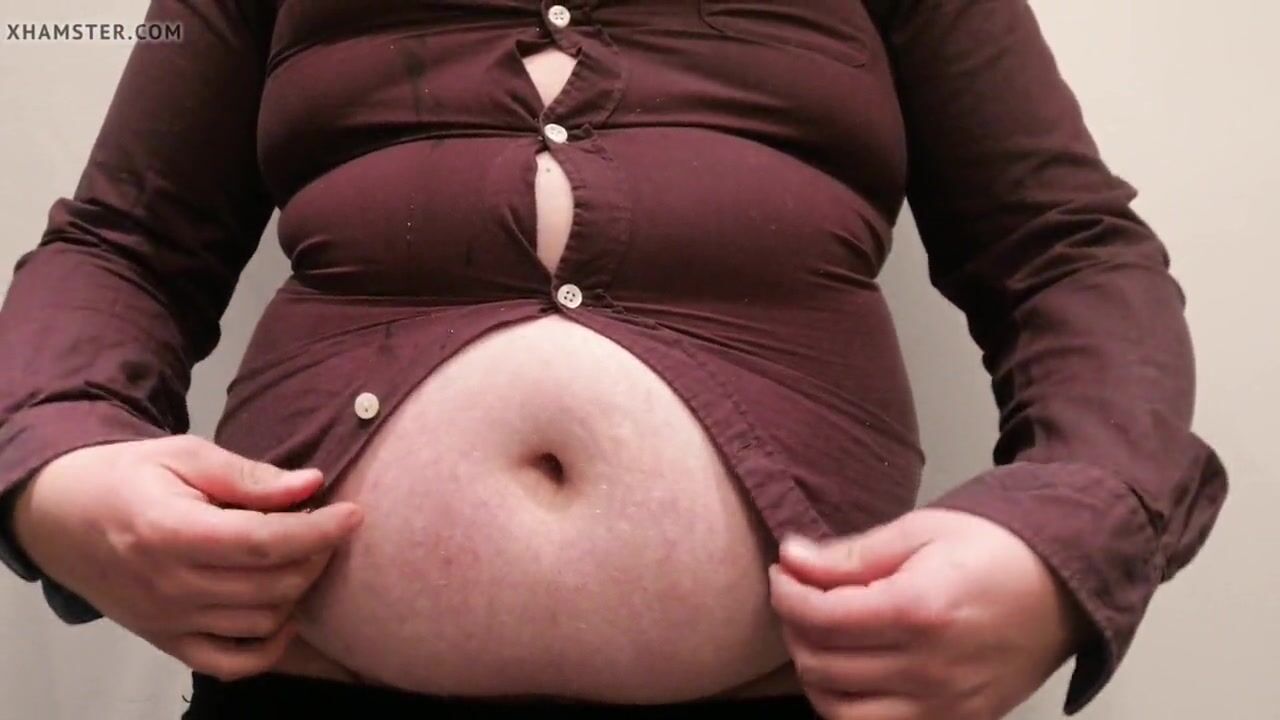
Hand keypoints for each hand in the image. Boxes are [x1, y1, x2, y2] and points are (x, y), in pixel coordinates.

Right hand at [12, 434, 362, 679]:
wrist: (62, 515)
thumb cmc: (128, 477)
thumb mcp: (185, 455)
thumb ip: (249, 475)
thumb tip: (311, 485)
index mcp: (171, 532)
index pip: (264, 542)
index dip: (319, 531)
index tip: (354, 513)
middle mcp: (170, 584)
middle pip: (271, 585)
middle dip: (315, 556)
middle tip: (325, 527)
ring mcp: (168, 620)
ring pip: (263, 623)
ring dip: (297, 593)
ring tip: (302, 557)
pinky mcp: (167, 641)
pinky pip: (232, 663)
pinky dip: (269, 646)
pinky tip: (284, 612)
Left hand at [770, 508, 1087, 719]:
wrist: (1063, 586)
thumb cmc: (994, 550)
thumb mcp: (919, 532)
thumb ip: (850, 555)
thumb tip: (793, 559)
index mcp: (918, 610)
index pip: (819, 617)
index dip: (786, 593)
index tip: (783, 573)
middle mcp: (929, 668)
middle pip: (821, 665)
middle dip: (793, 628)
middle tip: (797, 597)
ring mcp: (944, 706)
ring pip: (838, 711)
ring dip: (814, 673)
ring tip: (818, 636)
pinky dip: (847, 708)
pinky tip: (847, 672)